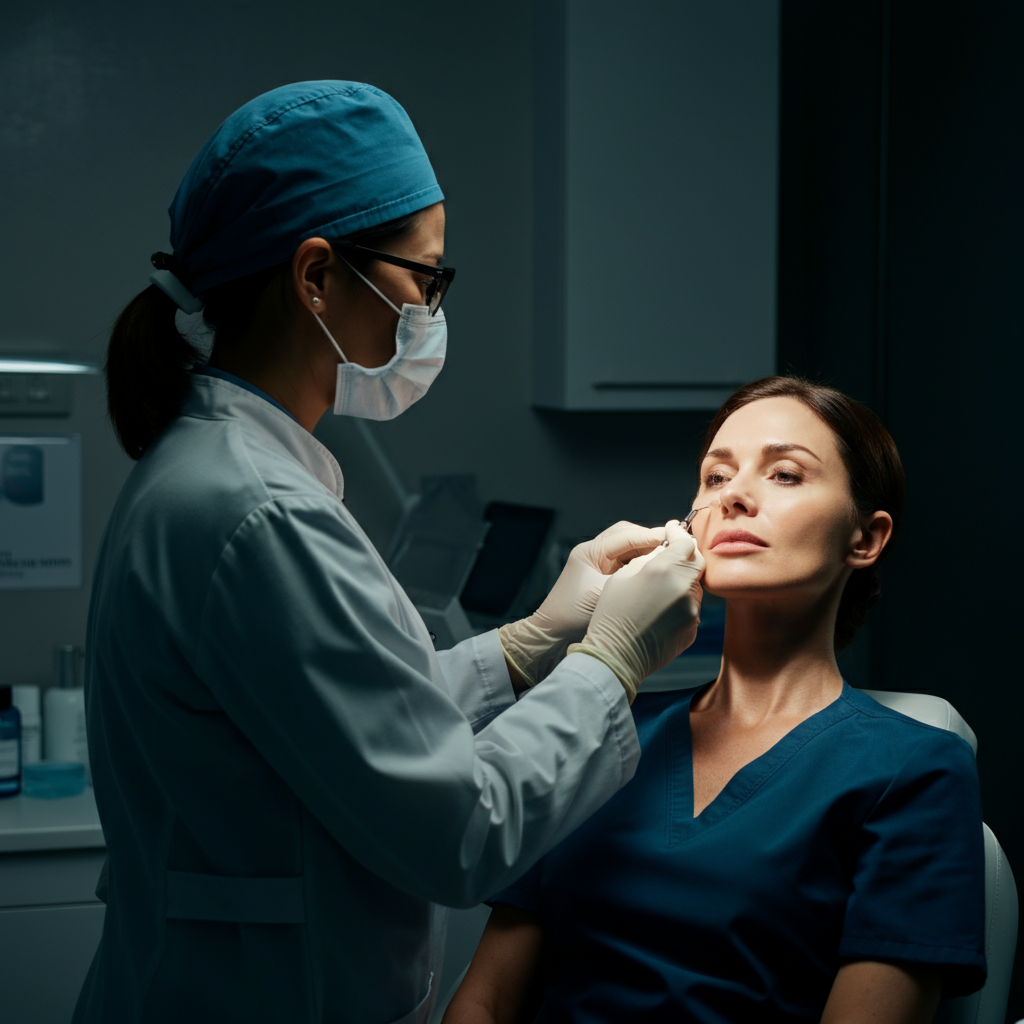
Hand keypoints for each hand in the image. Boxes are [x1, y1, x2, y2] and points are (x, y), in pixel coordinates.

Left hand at [499, 521, 665, 687]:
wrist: (552, 636)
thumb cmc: (572, 616)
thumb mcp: (604, 594)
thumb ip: (632, 576)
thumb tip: (660, 561)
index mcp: (589, 552)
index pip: (625, 535)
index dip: (651, 536)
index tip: (674, 539)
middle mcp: (593, 554)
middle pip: (628, 536)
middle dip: (651, 540)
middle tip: (674, 547)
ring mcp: (598, 565)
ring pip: (630, 549)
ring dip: (648, 552)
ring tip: (668, 559)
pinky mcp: (604, 578)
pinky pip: (627, 564)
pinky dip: (642, 565)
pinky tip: (656, 573)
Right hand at [569, 520, 704, 700]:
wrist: (616, 655)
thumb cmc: (612, 614)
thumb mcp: (623, 576)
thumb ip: (647, 559)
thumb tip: (663, 550)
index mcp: (664, 570)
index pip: (685, 541)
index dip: (679, 533)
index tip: (672, 530)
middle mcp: (683, 588)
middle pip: (697, 562)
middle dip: (686, 555)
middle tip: (672, 553)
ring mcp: (691, 611)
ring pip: (694, 586)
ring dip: (682, 580)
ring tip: (660, 587)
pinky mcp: (692, 629)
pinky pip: (691, 607)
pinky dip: (680, 603)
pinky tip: (660, 610)